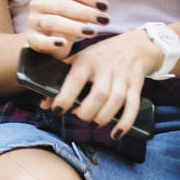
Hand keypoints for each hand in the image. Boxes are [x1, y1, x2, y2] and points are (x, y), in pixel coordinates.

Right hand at [24, 0, 111, 60]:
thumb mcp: (76, 4)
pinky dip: (50, 42)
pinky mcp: (32, 38)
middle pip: (64, 5)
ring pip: (53, 22)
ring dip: (75, 27)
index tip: (105, 7)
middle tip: (105, 20)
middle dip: (87, 13)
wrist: (48, 38)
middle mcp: (38, 3)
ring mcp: (33, 21)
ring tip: (93, 32)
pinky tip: (63, 44)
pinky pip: (40, 40)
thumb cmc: (66, 17)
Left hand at [41, 29, 161, 134]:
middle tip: (79, 117)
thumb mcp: (79, 61)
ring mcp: (122, 78)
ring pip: (115, 101)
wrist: (134, 46)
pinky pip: (133, 106)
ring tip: (94, 123)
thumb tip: (44, 104)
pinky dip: (125, 122)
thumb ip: (61, 80)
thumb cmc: (100, 56)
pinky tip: (115, 134)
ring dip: (103, 117)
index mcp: (87, 61)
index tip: (57, 111)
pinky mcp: (135, 86)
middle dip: (86, 111)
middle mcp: (106, 68)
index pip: (75, 79)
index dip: (65, 97)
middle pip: (99, 94)